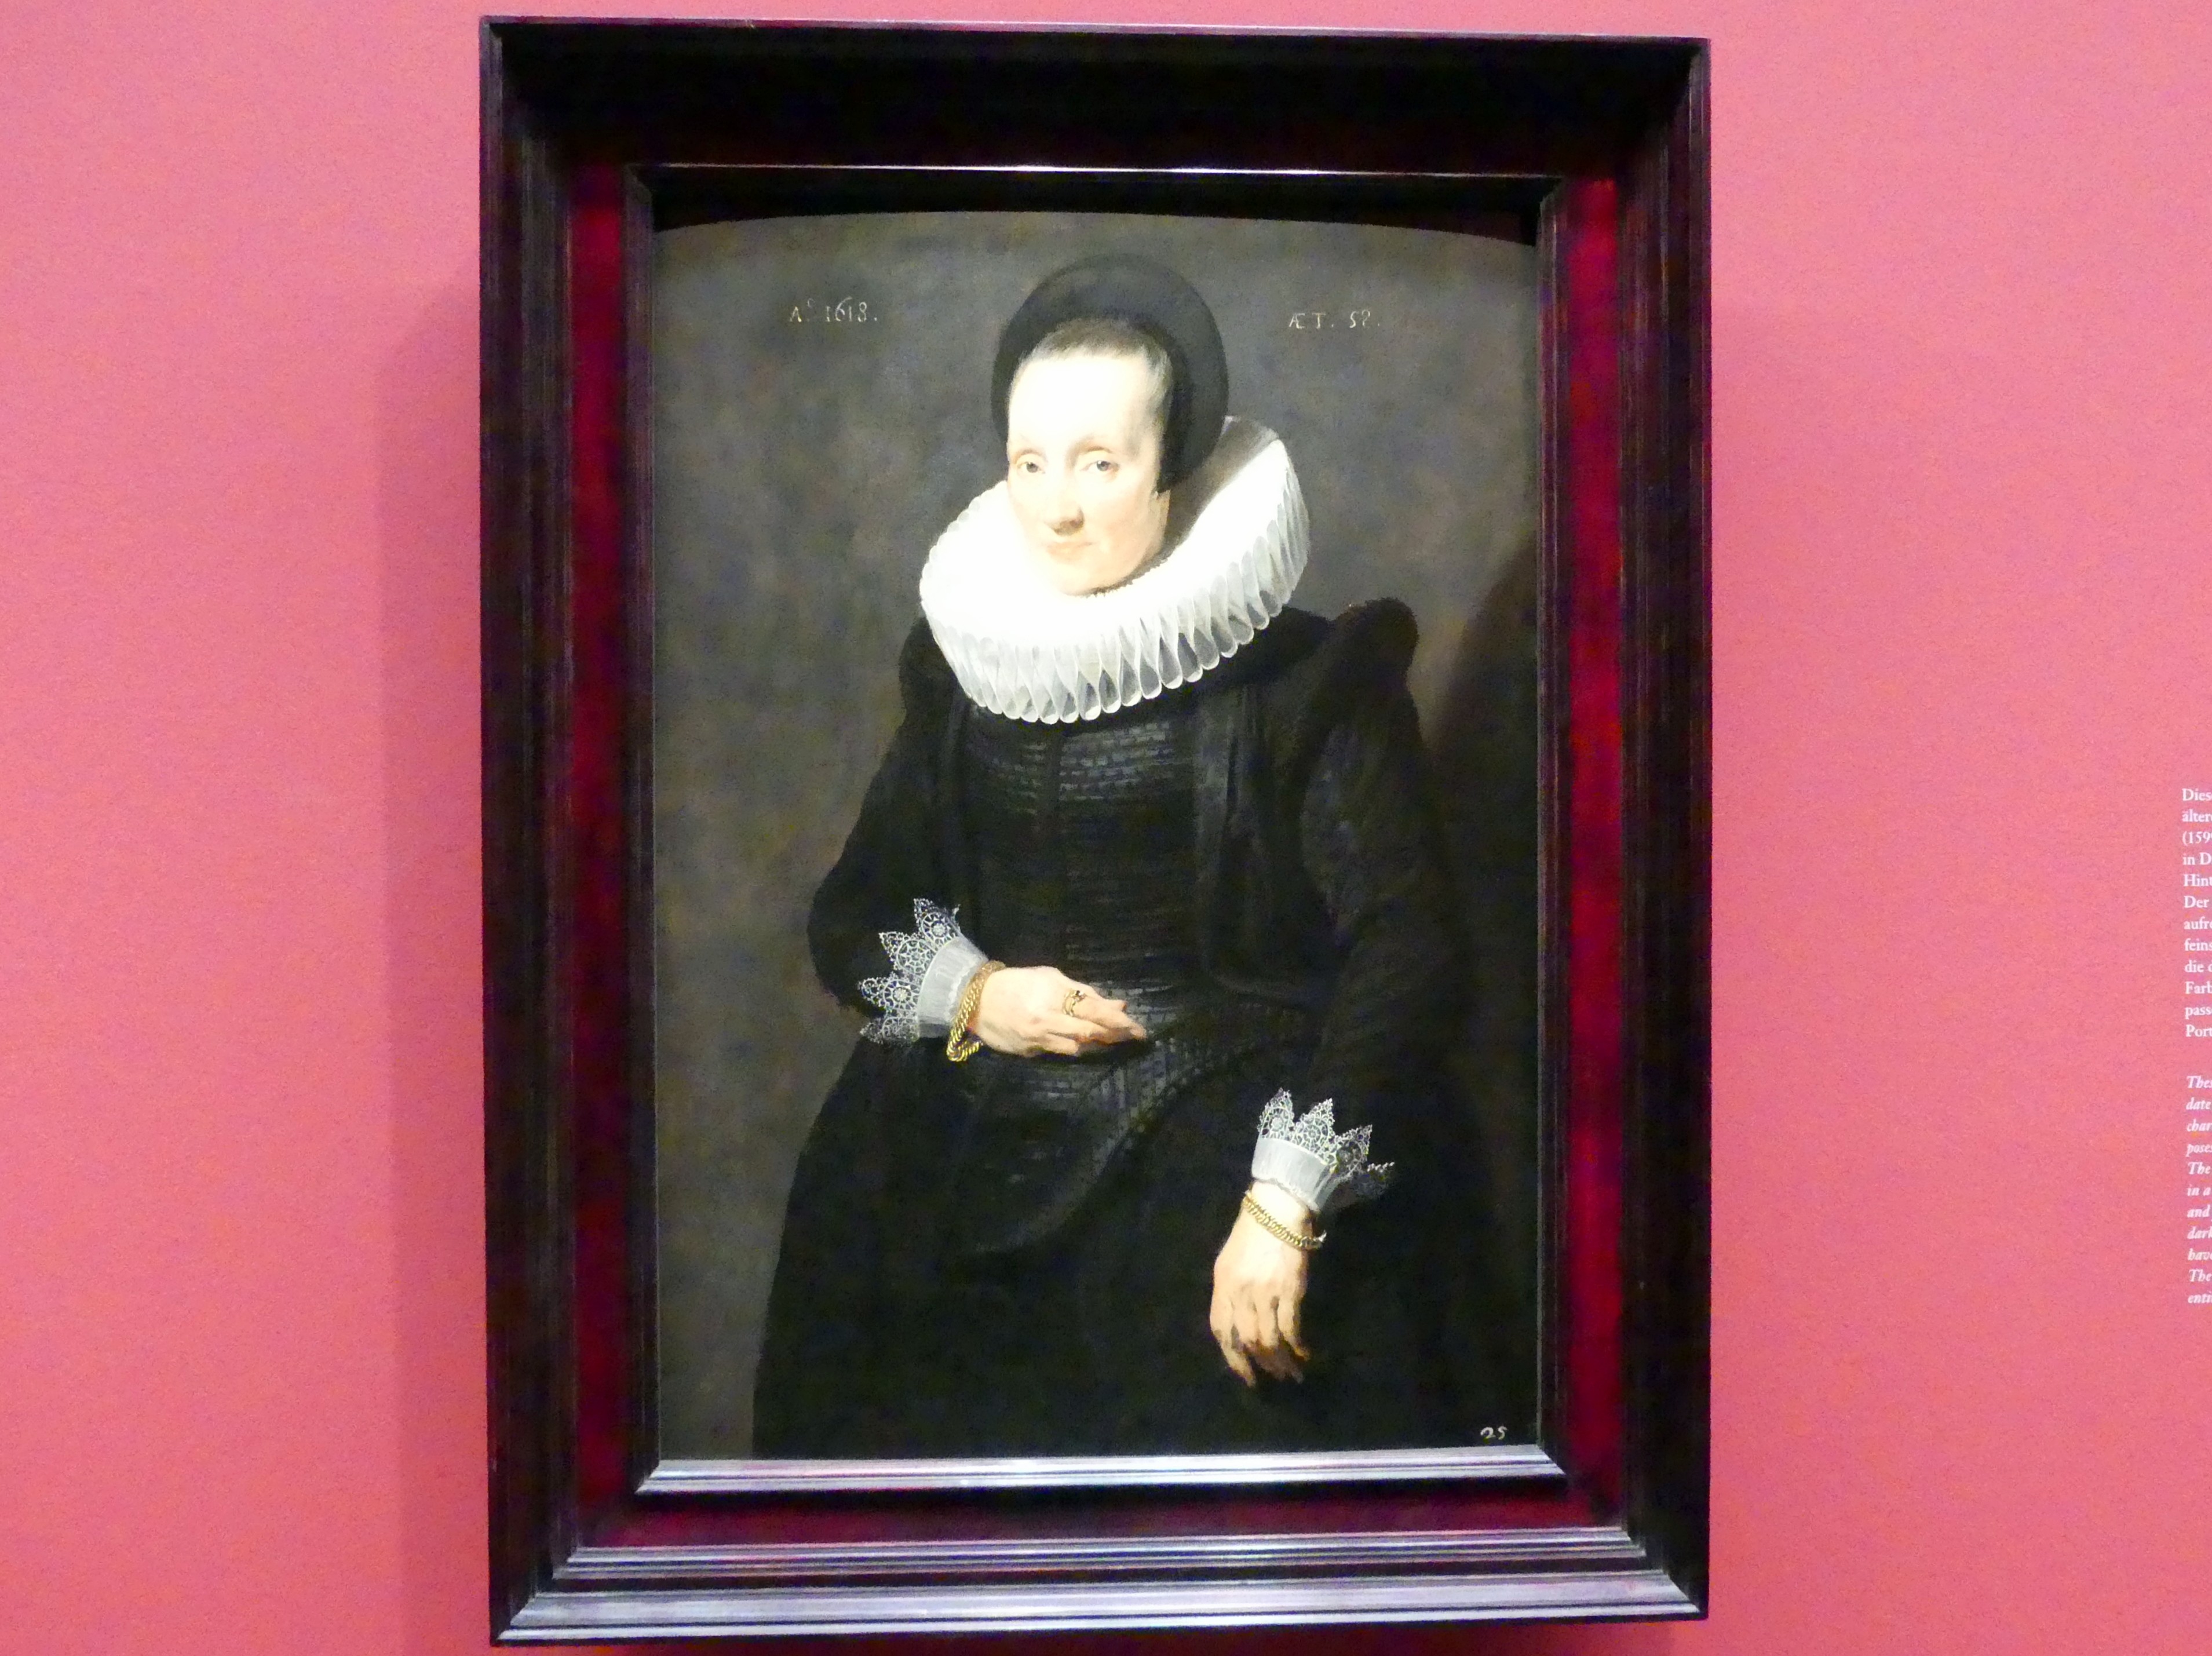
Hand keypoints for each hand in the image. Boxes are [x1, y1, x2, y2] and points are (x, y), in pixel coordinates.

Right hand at [971, 965, 1146, 1057]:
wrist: (976, 1000)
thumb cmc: (1018, 983)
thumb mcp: (1051, 978)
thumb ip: (1084, 992)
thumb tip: (1118, 1005)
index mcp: (1053, 995)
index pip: (1094, 1010)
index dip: (1119, 1021)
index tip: (1138, 1028)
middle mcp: (1047, 1019)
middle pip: (1090, 1032)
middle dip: (1115, 1035)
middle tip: (1136, 1037)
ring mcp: (1037, 1038)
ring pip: (1077, 1046)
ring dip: (1096, 1043)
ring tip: (1112, 1038)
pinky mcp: (1029, 1052)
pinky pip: (1059, 1052)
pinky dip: (1074, 1047)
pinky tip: (1082, 1043)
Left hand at [1209, 1182, 1313, 1385]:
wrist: (1278, 1210)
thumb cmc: (1252, 1234)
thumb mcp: (1229, 1262)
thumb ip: (1229, 1292)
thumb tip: (1237, 1325)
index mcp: (1222, 1284)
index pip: (1221, 1329)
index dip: (1232, 1356)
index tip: (1244, 1374)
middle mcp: (1239, 1292)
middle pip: (1246, 1340)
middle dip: (1260, 1365)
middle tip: (1273, 1379)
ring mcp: (1264, 1292)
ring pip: (1269, 1340)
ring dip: (1281, 1362)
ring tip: (1291, 1374)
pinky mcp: (1289, 1290)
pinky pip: (1290, 1328)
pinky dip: (1297, 1346)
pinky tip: (1305, 1355)